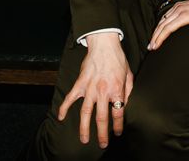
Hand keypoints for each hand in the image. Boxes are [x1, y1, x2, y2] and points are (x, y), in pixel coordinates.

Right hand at [58, 32, 133, 148]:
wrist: (104, 45)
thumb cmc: (118, 59)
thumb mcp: (129, 75)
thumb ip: (128, 91)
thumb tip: (125, 104)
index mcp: (116, 89)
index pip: (118, 113)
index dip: (118, 125)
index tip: (118, 132)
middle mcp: (103, 91)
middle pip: (101, 118)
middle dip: (102, 133)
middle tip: (102, 144)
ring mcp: (90, 88)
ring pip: (85, 113)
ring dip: (84, 128)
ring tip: (84, 139)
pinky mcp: (80, 84)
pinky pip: (70, 98)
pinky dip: (64, 108)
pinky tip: (60, 118)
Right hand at [148, 0, 188, 58]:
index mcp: (184, 16)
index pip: (168, 28)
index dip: (160, 38)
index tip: (155, 46)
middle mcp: (179, 10)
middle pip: (162, 24)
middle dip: (155, 36)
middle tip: (150, 47)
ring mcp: (177, 7)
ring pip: (162, 19)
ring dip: (156, 30)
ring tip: (152, 40)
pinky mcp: (177, 5)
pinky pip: (165, 15)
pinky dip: (160, 23)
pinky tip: (158, 29)